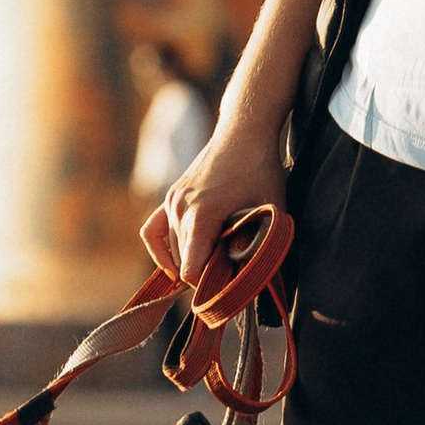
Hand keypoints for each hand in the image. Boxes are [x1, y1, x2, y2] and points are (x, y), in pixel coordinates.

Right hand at [141, 111, 285, 289]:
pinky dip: (161, 250)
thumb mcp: (271, 211)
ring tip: (213, 268)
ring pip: (170, 249)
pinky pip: (152, 231)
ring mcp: (172, 202)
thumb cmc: (260, 170)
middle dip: (203, 276)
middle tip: (228, 281)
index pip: (191, 270)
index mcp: (201, 216)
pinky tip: (174, 263)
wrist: (244, 132)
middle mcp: (179, 210)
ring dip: (188, 262)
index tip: (226, 292)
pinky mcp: (171, 196)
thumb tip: (250, 276)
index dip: (209, 287)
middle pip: (182, 262)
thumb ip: (260, 245)